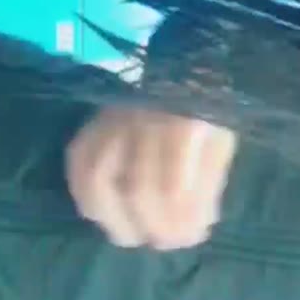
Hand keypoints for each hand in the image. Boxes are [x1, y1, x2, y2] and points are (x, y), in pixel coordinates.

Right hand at [65, 108, 236, 250]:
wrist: (182, 58)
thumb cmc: (207, 103)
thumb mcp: (221, 138)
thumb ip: (208, 183)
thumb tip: (192, 226)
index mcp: (184, 119)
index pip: (173, 186)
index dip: (178, 221)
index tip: (190, 237)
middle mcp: (143, 116)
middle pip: (137, 187)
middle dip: (152, 226)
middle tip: (164, 241)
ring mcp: (115, 115)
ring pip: (97, 176)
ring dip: (112, 217)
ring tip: (130, 234)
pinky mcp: (94, 117)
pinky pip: (77, 159)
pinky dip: (83, 191)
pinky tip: (99, 211)